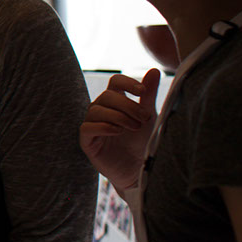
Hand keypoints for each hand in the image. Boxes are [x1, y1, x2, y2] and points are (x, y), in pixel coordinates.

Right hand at [80, 69, 159, 191]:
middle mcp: (101, 109)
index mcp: (115, 101)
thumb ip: (148, 95)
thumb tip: (154, 71)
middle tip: (143, 119)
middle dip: (127, 106)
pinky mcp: (87, 141)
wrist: (139, 169)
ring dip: (118, 116)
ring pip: (97, 110)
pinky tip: (118, 131)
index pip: (115, 81)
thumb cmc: (142, 141)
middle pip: (107, 96)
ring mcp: (92, 124)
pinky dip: (103, 127)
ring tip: (134, 127)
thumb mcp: (148, 116)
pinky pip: (87, 127)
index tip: (142, 92)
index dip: (127, 83)